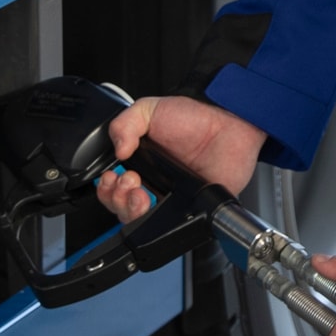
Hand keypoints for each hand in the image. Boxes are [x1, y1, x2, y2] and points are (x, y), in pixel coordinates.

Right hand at [92, 95, 266, 223]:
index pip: (113, 186)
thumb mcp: (149, 110)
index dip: (107, 187)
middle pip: (122, 207)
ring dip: (131, 211)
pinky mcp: (191, 208)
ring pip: (141, 220)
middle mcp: (153, 183)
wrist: (229, 125)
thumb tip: (117, 150)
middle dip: (117, 199)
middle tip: (129, 181)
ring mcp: (171, 198)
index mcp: (140, 163)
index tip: (111, 177)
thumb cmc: (194, 117)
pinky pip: (172, 225)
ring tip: (140, 195)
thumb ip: (124, 124)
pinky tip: (159, 204)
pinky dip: (161, 222)